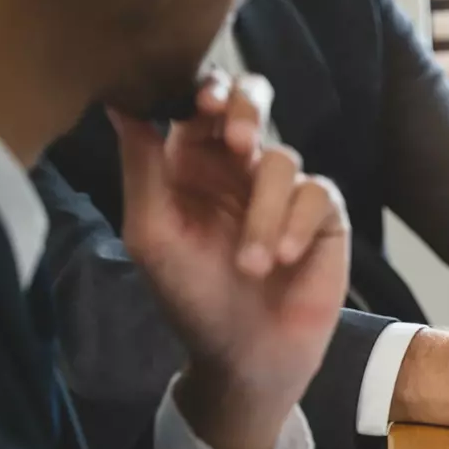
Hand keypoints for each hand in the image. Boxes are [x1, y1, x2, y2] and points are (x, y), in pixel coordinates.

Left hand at [110, 74, 349, 448]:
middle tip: (239, 142)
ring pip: (282, 160)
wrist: (248, 356)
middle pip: (252, 100)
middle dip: (247, 108)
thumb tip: (123, 100)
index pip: (198, 103)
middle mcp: (240, 169)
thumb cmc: (193, 299)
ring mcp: (285, 190)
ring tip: (252, 266)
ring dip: (264, 215)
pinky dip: (298, 224)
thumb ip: (142, 167)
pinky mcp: (324, 216)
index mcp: (192, 165)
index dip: (203, 91)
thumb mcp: (153, 233)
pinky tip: (285, 260)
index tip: (201, 106)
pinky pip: (317, 193)